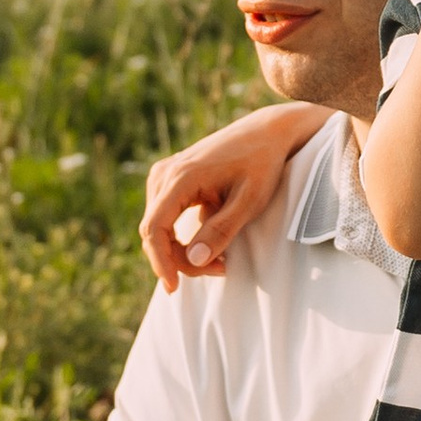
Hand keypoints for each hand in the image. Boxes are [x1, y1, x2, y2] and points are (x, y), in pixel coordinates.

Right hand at [139, 100, 314, 289]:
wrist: (265, 132)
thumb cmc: (261, 164)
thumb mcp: (249, 201)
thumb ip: (221, 231)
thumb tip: (194, 260)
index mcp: (181, 177)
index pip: (155, 228)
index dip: (161, 262)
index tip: (174, 288)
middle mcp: (164, 174)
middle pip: (155, 232)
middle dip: (180, 260)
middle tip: (220, 269)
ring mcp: (164, 174)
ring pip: (158, 228)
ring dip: (181, 251)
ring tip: (220, 259)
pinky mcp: (170, 179)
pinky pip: (164, 217)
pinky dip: (181, 238)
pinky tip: (209, 245)